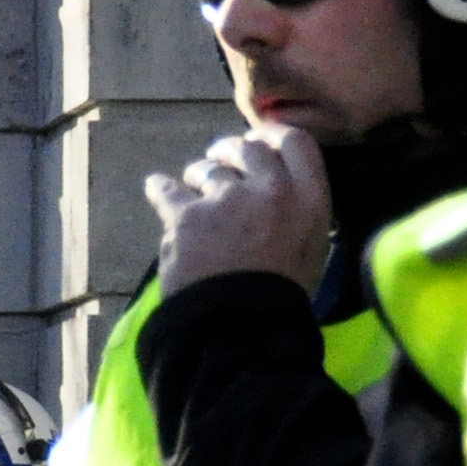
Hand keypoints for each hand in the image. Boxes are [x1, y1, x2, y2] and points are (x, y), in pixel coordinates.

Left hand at [144, 121, 331, 291]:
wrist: (242, 330)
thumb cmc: (279, 300)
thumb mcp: (311, 253)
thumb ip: (299, 214)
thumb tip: (279, 189)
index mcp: (310, 201)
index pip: (297, 142)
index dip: (274, 135)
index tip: (260, 137)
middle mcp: (273, 191)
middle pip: (249, 147)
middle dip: (231, 148)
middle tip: (220, 155)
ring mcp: (228, 200)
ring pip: (208, 169)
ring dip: (199, 173)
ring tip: (192, 182)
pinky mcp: (189, 216)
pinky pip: (168, 191)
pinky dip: (160, 188)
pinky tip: (155, 186)